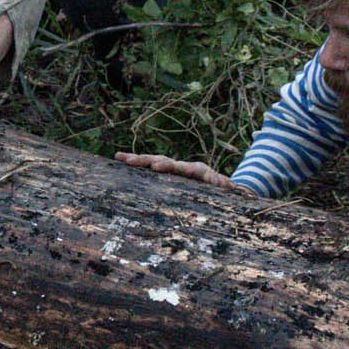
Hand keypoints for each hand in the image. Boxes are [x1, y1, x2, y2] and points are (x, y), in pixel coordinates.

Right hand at [114, 153, 243, 192]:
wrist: (221, 186)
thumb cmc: (222, 190)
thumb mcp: (225, 189)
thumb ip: (223, 186)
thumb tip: (227, 186)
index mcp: (197, 170)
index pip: (182, 167)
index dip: (169, 166)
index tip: (156, 168)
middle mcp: (183, 166)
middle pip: (163, 160)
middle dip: (146, 160)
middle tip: (129, 161)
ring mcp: (174, 168)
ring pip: (154, 161)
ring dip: (138, 159)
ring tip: (121, 157)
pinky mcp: (167, 173)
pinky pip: (151, 167)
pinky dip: (137, 163)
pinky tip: (121, 161)